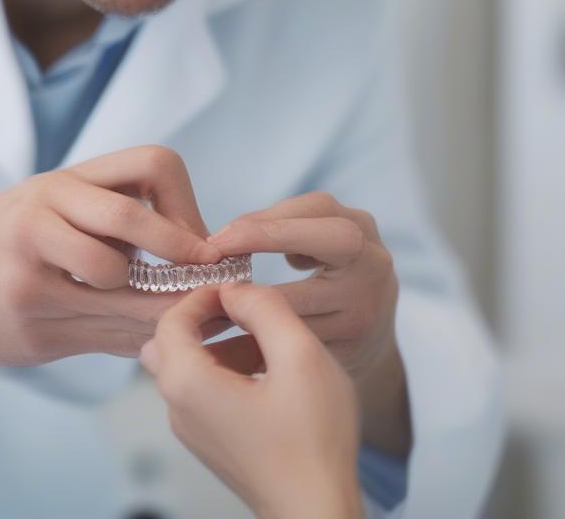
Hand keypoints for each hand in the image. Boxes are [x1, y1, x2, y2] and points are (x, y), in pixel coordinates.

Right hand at [0, 146, 221, 365]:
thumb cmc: (23, 238)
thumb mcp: (65, 207)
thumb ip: (122, 219)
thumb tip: (207, 258)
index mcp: (65, 179)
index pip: (151, 164)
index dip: (187, 206)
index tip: (203, 245)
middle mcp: (41, 211)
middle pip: (131, 218)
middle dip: (181, 255)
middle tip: (206, 280)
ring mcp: (27, 268)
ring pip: (120, 284)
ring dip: (155, 304)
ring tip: (162, 311)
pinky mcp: (27, 322)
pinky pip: (105, 334)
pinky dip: (136, 336)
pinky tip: (140, 334)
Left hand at [141, 283, 362, 518]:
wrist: (318, 513)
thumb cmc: (313, 441)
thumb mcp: (299, 355)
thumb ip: (264, 308)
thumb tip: (236, 289)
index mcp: (188, 383)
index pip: (171, 318)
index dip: (202, 294)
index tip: (238, 286)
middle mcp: (178, 408)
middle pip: (170, 342)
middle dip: (202, 316)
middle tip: (242, 305)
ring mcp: (192, 429)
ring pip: (186, 366)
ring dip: (216, 342)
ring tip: (264, 337)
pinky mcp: (211, 442)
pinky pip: (202, 391)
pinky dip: (224, 368)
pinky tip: (267, 371)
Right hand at [208, 192, 409, 455]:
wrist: (369, 342)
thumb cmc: (320, 354)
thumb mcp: (294, 358)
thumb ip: (252, 338)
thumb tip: (188, 328)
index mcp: (362, 318)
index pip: (307, 301)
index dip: (257, 295)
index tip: (217, 293)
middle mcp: (376, 277)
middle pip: (336, 240)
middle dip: (270, 234)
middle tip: (218, 244)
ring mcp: (375, 243)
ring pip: (321, 211)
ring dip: (266, 219)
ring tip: (228, 236)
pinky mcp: (362, 222)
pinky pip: (317, 205)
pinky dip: (281, 212)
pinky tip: (256, 229)